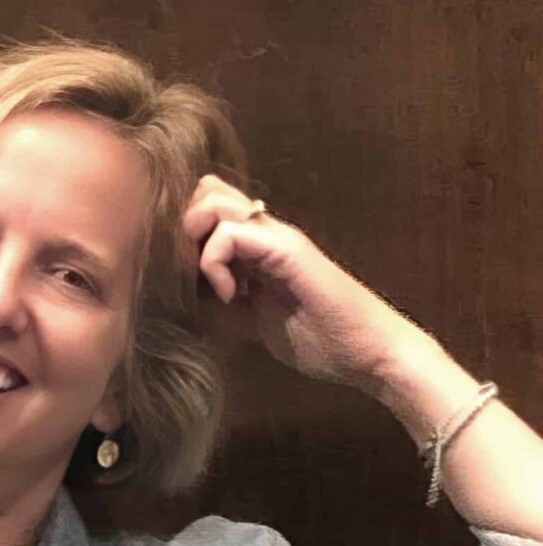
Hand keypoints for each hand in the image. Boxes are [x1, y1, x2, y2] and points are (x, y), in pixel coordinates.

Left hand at [182, 174, 429, 393]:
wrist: (368, 353)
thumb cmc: (318, 341)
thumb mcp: (248, 322)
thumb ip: (219, 304)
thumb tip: (178, 300)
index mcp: (255, 246)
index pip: (204, 208)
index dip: (181, 234)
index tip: (182, 279)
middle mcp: (265, 231)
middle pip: (204, 192)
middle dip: (179, 230)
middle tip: (186, 275)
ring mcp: (277, 236)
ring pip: (213, 201)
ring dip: (193, 241)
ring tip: (206, 284)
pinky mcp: (287, 249)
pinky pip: (231, 233)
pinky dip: (214, 262)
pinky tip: (230, 294)